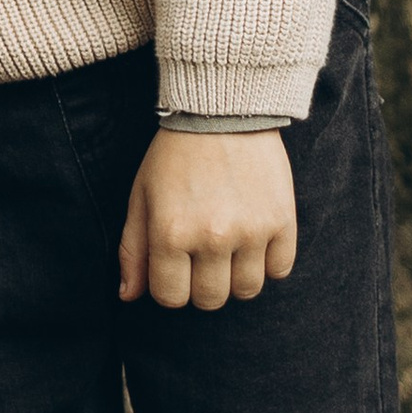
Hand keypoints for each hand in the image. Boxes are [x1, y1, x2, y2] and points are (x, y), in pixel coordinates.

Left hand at [117, 130, 296, 311]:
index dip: (170, 287)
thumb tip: (129, 296)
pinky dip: (268, 263)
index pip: (171, 297)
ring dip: (235, 278)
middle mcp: (212, 237)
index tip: (175, 268)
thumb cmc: (175, 156)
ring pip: (247, 291)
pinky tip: (254, 241)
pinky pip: (280, 269)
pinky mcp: (283, 221)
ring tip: (229, 250)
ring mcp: (251, 231)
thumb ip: (133, 249)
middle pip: (211, 300)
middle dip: (202, 286)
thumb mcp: (141, 196)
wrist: (223, 112)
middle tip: (201, 258)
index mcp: (171, 233)